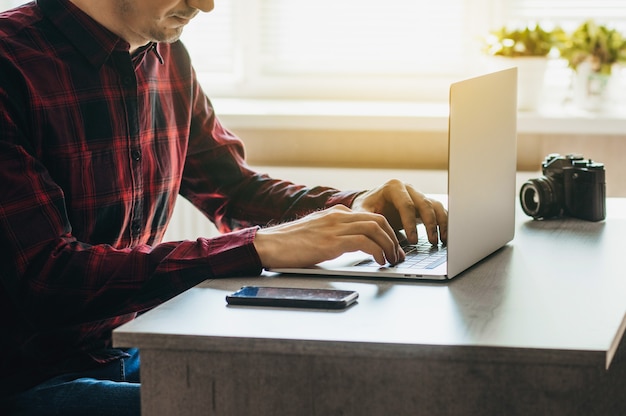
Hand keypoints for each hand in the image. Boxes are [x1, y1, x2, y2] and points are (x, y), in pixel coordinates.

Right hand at [253, 205, 404, 268]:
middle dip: (394, 238)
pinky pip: (366, 242)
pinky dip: (378, 252)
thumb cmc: (288, 244)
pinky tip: (379, 261)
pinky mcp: (332, 241)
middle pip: (379, 220)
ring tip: (392, 260)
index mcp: (335, 213)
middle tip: (398, 255)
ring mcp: (335, 227)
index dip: (387, 233)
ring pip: (376, 229)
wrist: (268, 245)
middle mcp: (338, 216)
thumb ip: (333, 235)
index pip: (371, 217)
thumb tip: (352, 248)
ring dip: (389, 246)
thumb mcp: (316, 234)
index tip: (392, 247)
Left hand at [350, 179, 446, 244]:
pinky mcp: (424, 204)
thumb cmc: (367, 207)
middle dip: (429, 224)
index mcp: (393, 187)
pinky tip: (444, 236)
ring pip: (434, 206)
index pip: (406, 205)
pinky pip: (439, 210)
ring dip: (440, 223)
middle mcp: (408, 188)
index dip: (410, 224)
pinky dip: (443, 222)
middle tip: (431, 241)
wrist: (372, 202)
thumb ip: (367, 220)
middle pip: (424, 204)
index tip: (412, 240)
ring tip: (442, 240)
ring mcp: (418, 195)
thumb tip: (374, 236)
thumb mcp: (362, 211)